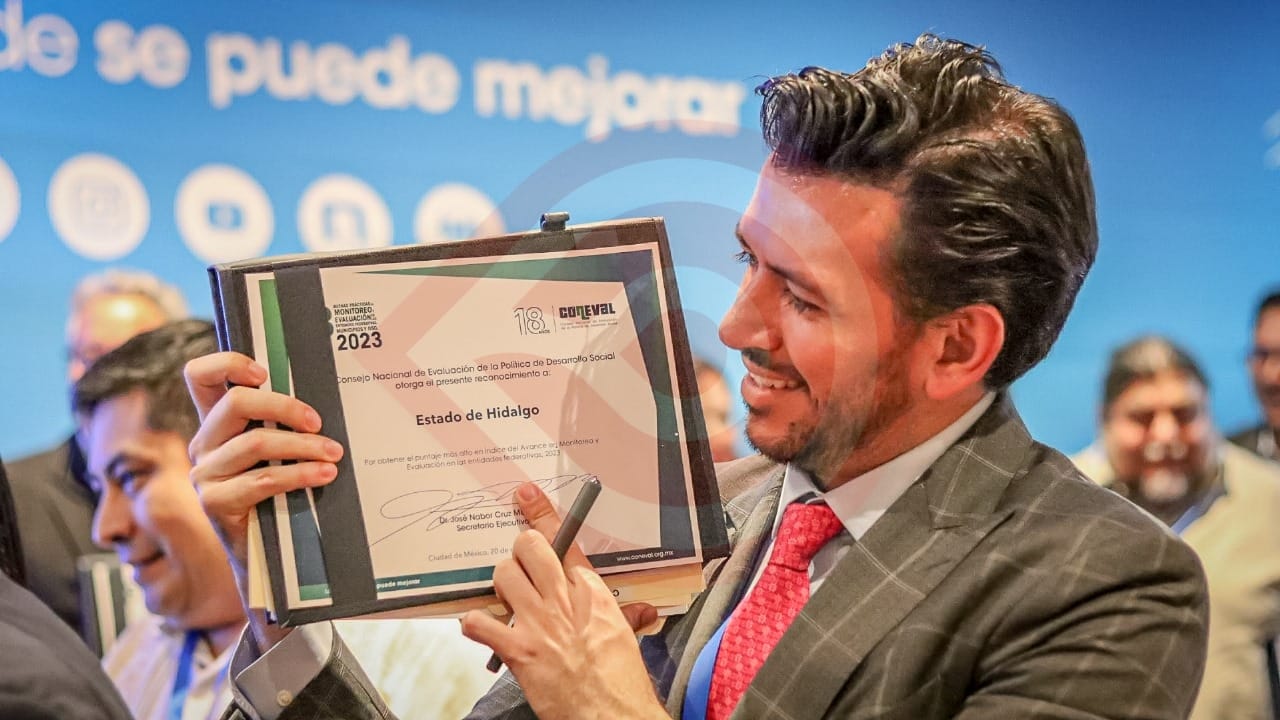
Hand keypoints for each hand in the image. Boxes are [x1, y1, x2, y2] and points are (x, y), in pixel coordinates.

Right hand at [184, 351, 341, 648]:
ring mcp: (205, 474)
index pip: (199, 375)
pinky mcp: (215, 503)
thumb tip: (323, 401)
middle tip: (318, 423)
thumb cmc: (282, 497)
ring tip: (333, 456)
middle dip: (284, 406)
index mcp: (217, 424)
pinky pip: (261, 479)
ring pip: (255, 441)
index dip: (226, 363)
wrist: (268, 561)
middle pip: (236, 402)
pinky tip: (323, 476)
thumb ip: (285, 426)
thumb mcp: (280, 455)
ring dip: (302, 446)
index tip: (263, 371)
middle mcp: (204, 444)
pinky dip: (298, 475)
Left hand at [461, 483, 666, 719]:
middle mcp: (562, 601)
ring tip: (506, 598)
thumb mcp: (626, 640)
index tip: (527, 496)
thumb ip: (627, 619)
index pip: (564, 542)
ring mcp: (538, 623)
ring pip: (504, 575)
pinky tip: (478, 627)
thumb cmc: (621, 682)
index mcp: (590, 593)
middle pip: (528, 547)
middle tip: (520, 563)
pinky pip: (481, 624)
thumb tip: (643, 612)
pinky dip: (473, 624)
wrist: (613, 715)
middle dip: (519, 550)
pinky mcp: (518, 650)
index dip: (541, 514)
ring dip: (500, 584)